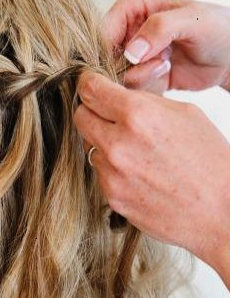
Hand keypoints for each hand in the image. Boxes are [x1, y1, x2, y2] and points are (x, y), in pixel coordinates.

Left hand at [74, 71, 229, 287]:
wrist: (219, 212)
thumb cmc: (210, 163)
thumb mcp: (185, 114)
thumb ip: (145, 102)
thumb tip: (118, 95)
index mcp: (138, 116)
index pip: (90, 90)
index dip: (89, 84)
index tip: (91, 86)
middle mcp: (118, 144)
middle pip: (81, 117)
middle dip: (92, 112)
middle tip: (109, 116)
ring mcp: (111, 174)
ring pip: (90, 147)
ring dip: (104, 144)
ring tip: (136, 151)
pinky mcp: (111, 197)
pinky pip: (101, 173)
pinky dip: (113, 169)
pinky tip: (139, 172)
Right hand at [102, 0, 229, 93]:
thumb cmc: (219, 29)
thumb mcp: (194, 20)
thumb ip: (161, 28)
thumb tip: (130, 51)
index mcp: (132, 7)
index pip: (103, 31)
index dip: (110, 50)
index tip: (133, 61)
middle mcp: (127, 31)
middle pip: (105, 58)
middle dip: (129, 68)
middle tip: (160, 63)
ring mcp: (132, 56)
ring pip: (116, 77)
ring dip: (141, 78)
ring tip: (166, 65)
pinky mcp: (140, 76)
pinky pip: (129, 90)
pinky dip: (146, 88)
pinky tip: (166, 75)